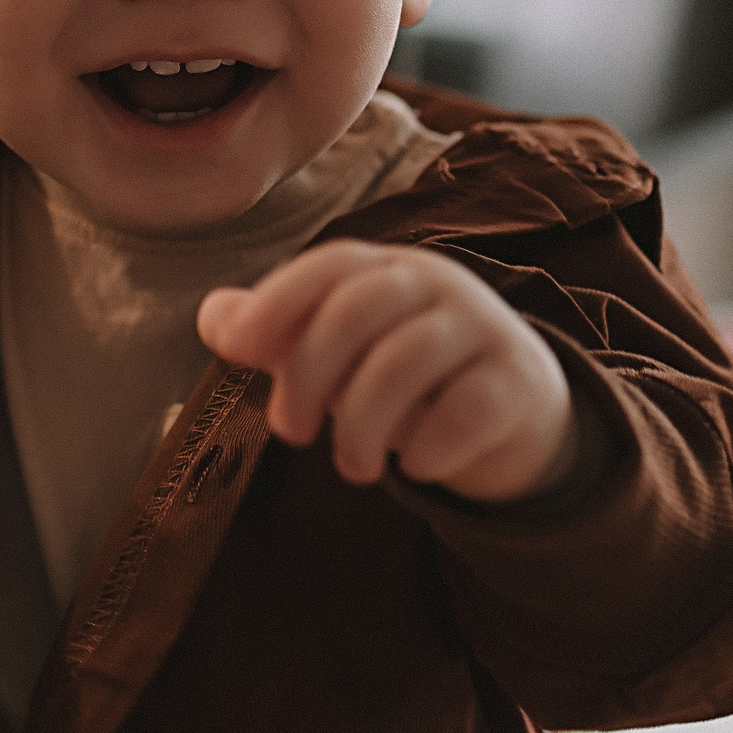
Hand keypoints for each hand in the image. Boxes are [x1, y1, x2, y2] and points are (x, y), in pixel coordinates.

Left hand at [197, 241, 575, 503]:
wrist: (512, 411)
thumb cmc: (405, 372)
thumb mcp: (341, 350)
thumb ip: (278, 333)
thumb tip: (214, 318)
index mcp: (386, 269)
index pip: (329, 266)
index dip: (277, 301)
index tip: (236, 350)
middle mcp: (437, 284)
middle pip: (355, 311)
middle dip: (307, 378)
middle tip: (292, 433)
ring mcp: (483, 327)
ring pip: (404, 361)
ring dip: (361, 426)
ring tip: (353, 466)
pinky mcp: (517, 381)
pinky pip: (464, 410)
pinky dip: (427, 449)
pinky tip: (415, 466)